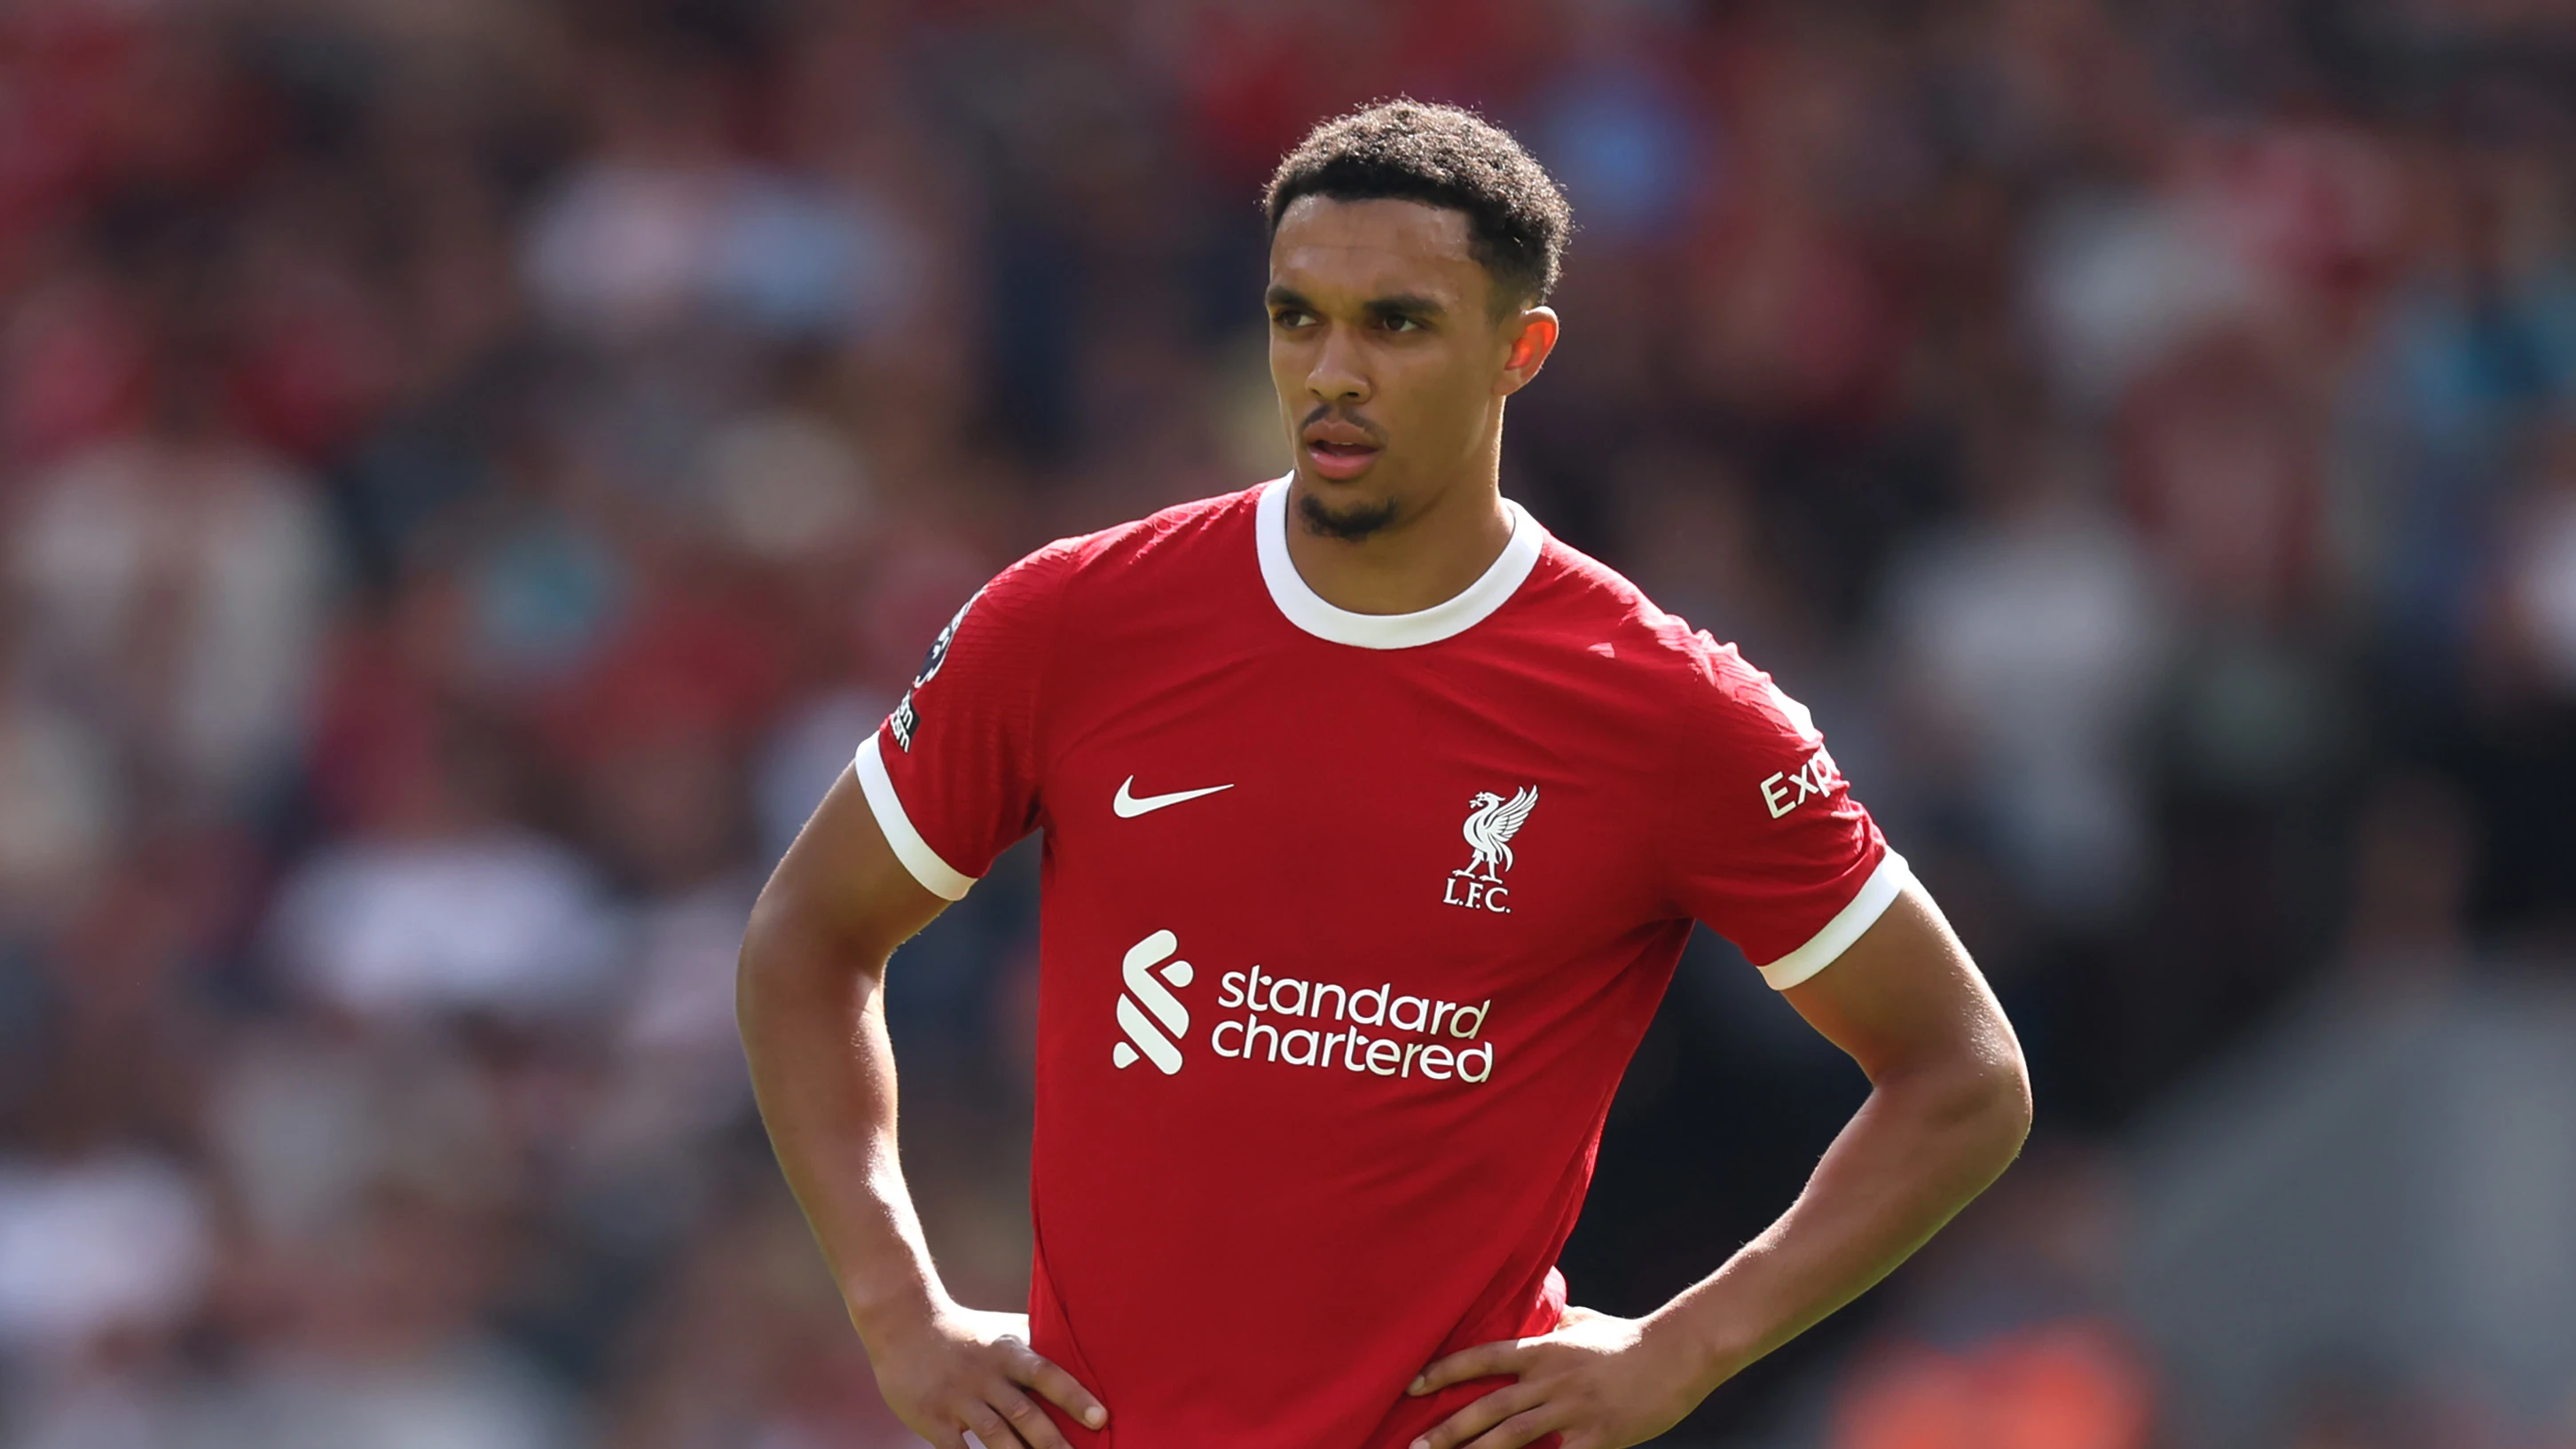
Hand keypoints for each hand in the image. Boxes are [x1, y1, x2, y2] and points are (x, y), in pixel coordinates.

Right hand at [870, 1304, 1107, 1448]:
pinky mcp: (933, 1419)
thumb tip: (1085, 1353)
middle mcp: (986, 1376)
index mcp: (1008, 1352)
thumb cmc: (966, 1332)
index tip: (1101, 1418)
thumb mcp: (1002, 1331)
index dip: (1075, 1396)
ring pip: (996, 1437)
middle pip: (1025, 1413)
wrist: (903, 1323)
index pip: (1048, 1374)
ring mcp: (959, 1399)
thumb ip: (1037, 1346)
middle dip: (1053, 1443)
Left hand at [1405, 1305, 1706, 1448]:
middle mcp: (1551, 1380)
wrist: (1678, 1354)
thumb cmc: (1629, 1339)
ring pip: (1512, 1437)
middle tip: (1414, 1447)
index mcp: (1544, 1349)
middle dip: (1447, 1430)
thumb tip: (1536, 1318)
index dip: (1445, 1371)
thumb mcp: (1583, 1322)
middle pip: (1488, 1407)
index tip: (1413, 1386)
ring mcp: (1573, 1410)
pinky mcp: (1596, 1438)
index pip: (1483, 1358)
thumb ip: (1554, 1323)